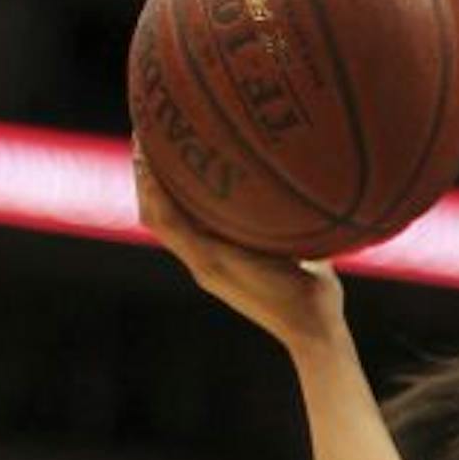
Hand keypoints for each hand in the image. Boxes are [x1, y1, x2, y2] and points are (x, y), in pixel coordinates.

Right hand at [132, 151, 343, 348]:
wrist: (313, 328)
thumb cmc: (316, 294)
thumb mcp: (301, 247)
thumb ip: (295, 223)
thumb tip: (311, 190)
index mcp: (218, 255)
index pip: (178, 216)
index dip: (165, 185)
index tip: (164, 147)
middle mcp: (203, 259)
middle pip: (156, 211)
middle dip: (147, 173)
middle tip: (145, 130)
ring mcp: (203, 263)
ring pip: (156, 215)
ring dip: (146, 178)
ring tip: (142, 138)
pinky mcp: (209, 264)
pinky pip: (172, 224)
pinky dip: (159, 194)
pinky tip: (154, 166)